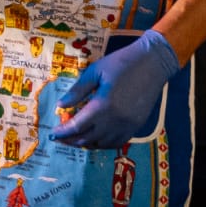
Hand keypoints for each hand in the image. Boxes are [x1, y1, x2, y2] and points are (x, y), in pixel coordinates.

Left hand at [53, 30, 180, 148]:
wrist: (153, 62)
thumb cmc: (122, 63)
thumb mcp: (95, 72)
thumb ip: (77, 91)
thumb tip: (61, 106)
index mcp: (103, 105)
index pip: (78, 127)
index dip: (63, 132)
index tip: (52, 134)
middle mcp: (116, 120)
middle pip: (88, 138)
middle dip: (71, 140)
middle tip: (59, 138)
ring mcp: (128, 125)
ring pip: (102, 143)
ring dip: (86, 143)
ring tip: (74, 139)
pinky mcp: (137, 125)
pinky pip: (117, 142)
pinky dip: (103, 144)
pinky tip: (95, 139)